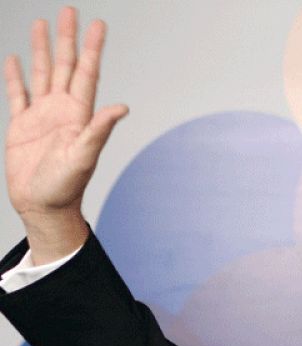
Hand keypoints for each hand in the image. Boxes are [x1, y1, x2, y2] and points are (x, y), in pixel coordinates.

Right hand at [3, 6, 127, 262]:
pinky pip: (17, 94)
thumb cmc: (66, 187)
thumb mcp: (84, 157)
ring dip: (42, 49)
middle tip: (70, 11)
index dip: (92, 48)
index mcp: (78, 114)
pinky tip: (15, 59)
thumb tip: (122, 107)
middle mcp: (62, 110)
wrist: (43, 206)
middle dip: (67, 39)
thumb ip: (99, 130)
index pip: (87, 73)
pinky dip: (16, 76)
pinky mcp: (21, 126)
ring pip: (41, 74)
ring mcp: (41, 116)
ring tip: (42, 24)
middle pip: (64, 65)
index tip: (98, 24)